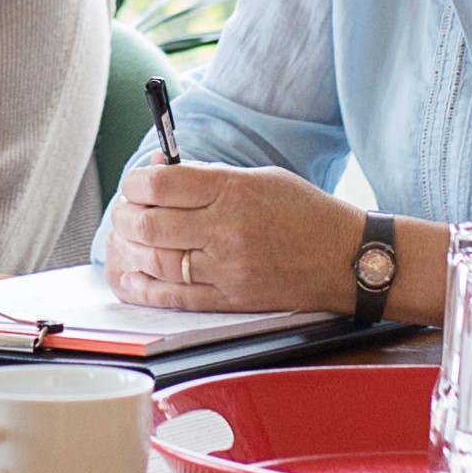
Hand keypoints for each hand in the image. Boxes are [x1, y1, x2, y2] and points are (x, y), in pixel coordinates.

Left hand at [106, 158, 360, 312]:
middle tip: (123, 212)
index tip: (134, 184)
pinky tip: (130, 277)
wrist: (348, 259)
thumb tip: (159, 173)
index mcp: (233, 190)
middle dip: (125, 216)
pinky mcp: (230, 300)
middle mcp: (225, 229)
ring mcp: (226, 268)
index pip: (161, 184)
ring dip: (130, 250)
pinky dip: (144, 288)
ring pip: (155, 261)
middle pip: (149, 223)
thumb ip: (208, 176)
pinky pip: (174, 297)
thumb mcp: (260, 178)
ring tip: (125, 240)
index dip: (135, 183)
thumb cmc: (305, 213)